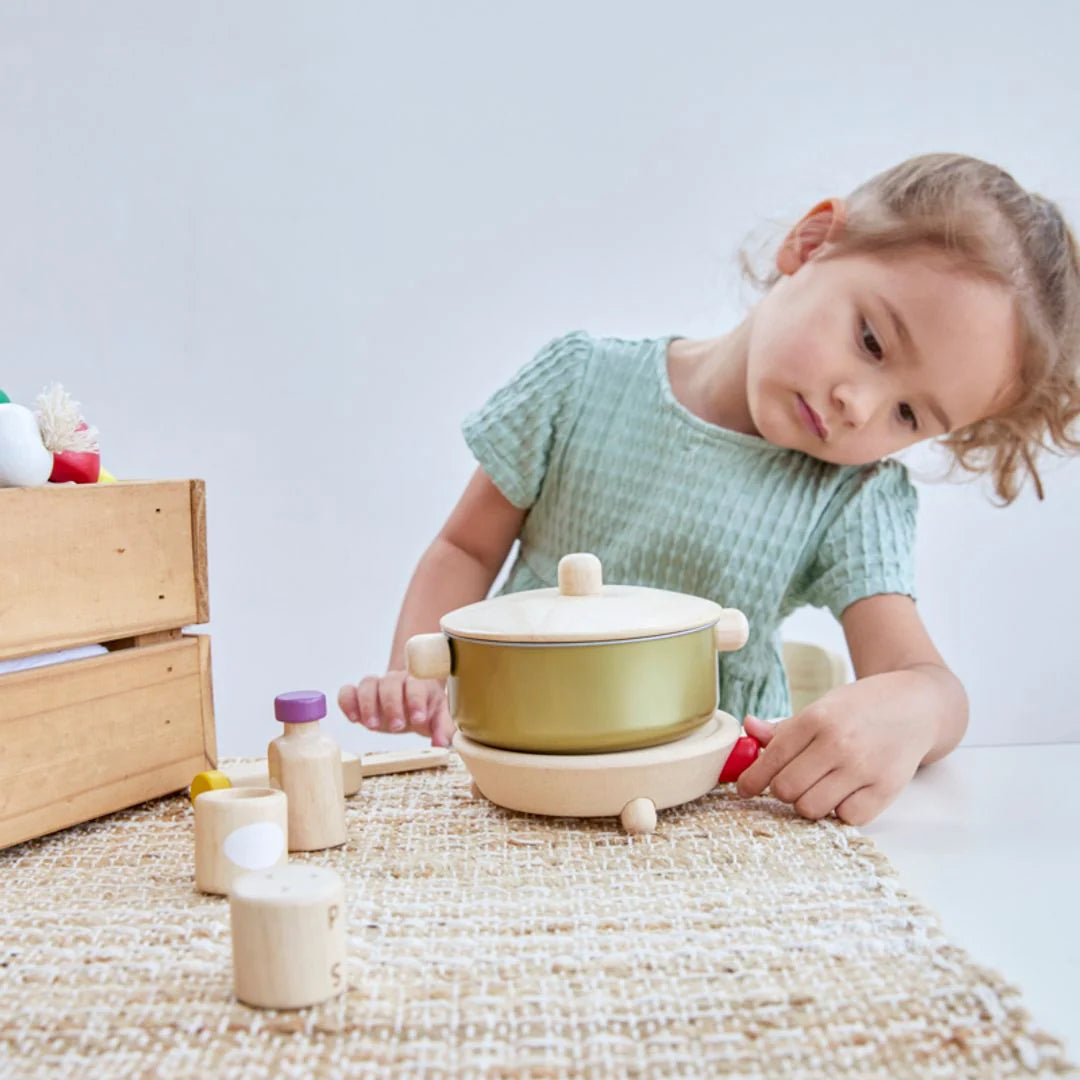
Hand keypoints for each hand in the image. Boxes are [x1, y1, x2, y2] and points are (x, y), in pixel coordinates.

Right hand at [338, 671, 454, 747]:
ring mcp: (376, 686)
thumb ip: (442, 728)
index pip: (416, 685)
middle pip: (390, 683)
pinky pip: (347, 692)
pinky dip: (346, 702)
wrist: (412, 700)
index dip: (416, 700)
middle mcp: (396, 680)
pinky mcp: (359, 695)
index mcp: (419, 683)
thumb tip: (441, 743)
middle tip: (397, 727)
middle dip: (392, 705)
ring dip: (368, 704)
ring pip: (367, 684)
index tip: (418, 719)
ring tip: (372, 726)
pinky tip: (353, 719)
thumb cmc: (426, 708)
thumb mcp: (439, 717)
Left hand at [734, 673, 937, 825]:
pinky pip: (847, 818)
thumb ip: (785, 727)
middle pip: (786, 789)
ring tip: (820, 787)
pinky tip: (845, 793)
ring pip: (811, 808)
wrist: (916, 705)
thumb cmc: (861, 708)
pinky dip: (841, 811)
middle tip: (791, 783)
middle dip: (782, 790)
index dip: (752, 779)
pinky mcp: (886, 790)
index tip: (745, 789)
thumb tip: (749, 729)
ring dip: (809, 803)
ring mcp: (864, 768)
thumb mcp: (822, 707)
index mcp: (817, 718)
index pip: (772, 758)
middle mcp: (838, 743)